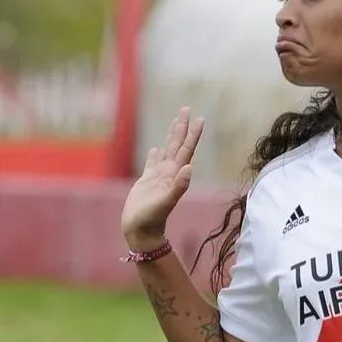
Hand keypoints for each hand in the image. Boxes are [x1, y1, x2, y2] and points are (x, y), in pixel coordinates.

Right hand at [121, 106, 203, 248]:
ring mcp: (158, 177)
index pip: (186, 150)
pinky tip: (156, 148)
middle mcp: (169, 173)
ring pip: (166, 151)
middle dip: (181, 127)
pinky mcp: (146, 182)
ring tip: (175, 122)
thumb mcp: (166, 202)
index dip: (192, 134)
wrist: (141, 232)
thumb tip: (190, 168)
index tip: (199, 118)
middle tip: (186, 109)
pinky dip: (155, 154)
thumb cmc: (152, 219)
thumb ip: (179, 186)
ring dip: (171, 136)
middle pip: (177, 145)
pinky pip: (152, 163)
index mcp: (175, 174)